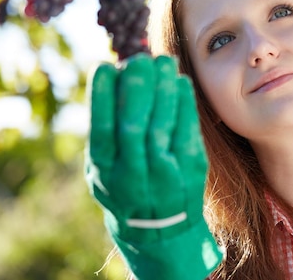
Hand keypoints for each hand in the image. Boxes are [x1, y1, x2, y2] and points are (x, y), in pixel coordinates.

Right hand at [86, 54, 220, 278]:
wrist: (159, 232)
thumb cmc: (126, 187)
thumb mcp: (104, 170)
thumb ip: (105, 134)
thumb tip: (112, 81)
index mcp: (105, 171)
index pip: (101, 129)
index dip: (101, 96)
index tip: (105, 66)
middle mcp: (132, 175)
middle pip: (133, 125)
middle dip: (136, 87)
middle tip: (140, 60)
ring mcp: (163, 174)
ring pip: (162, 125)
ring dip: (162, 89)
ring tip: (162, 62)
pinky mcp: (190, 170)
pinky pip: (187, 131)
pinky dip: (183, 103)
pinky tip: (180, 82)